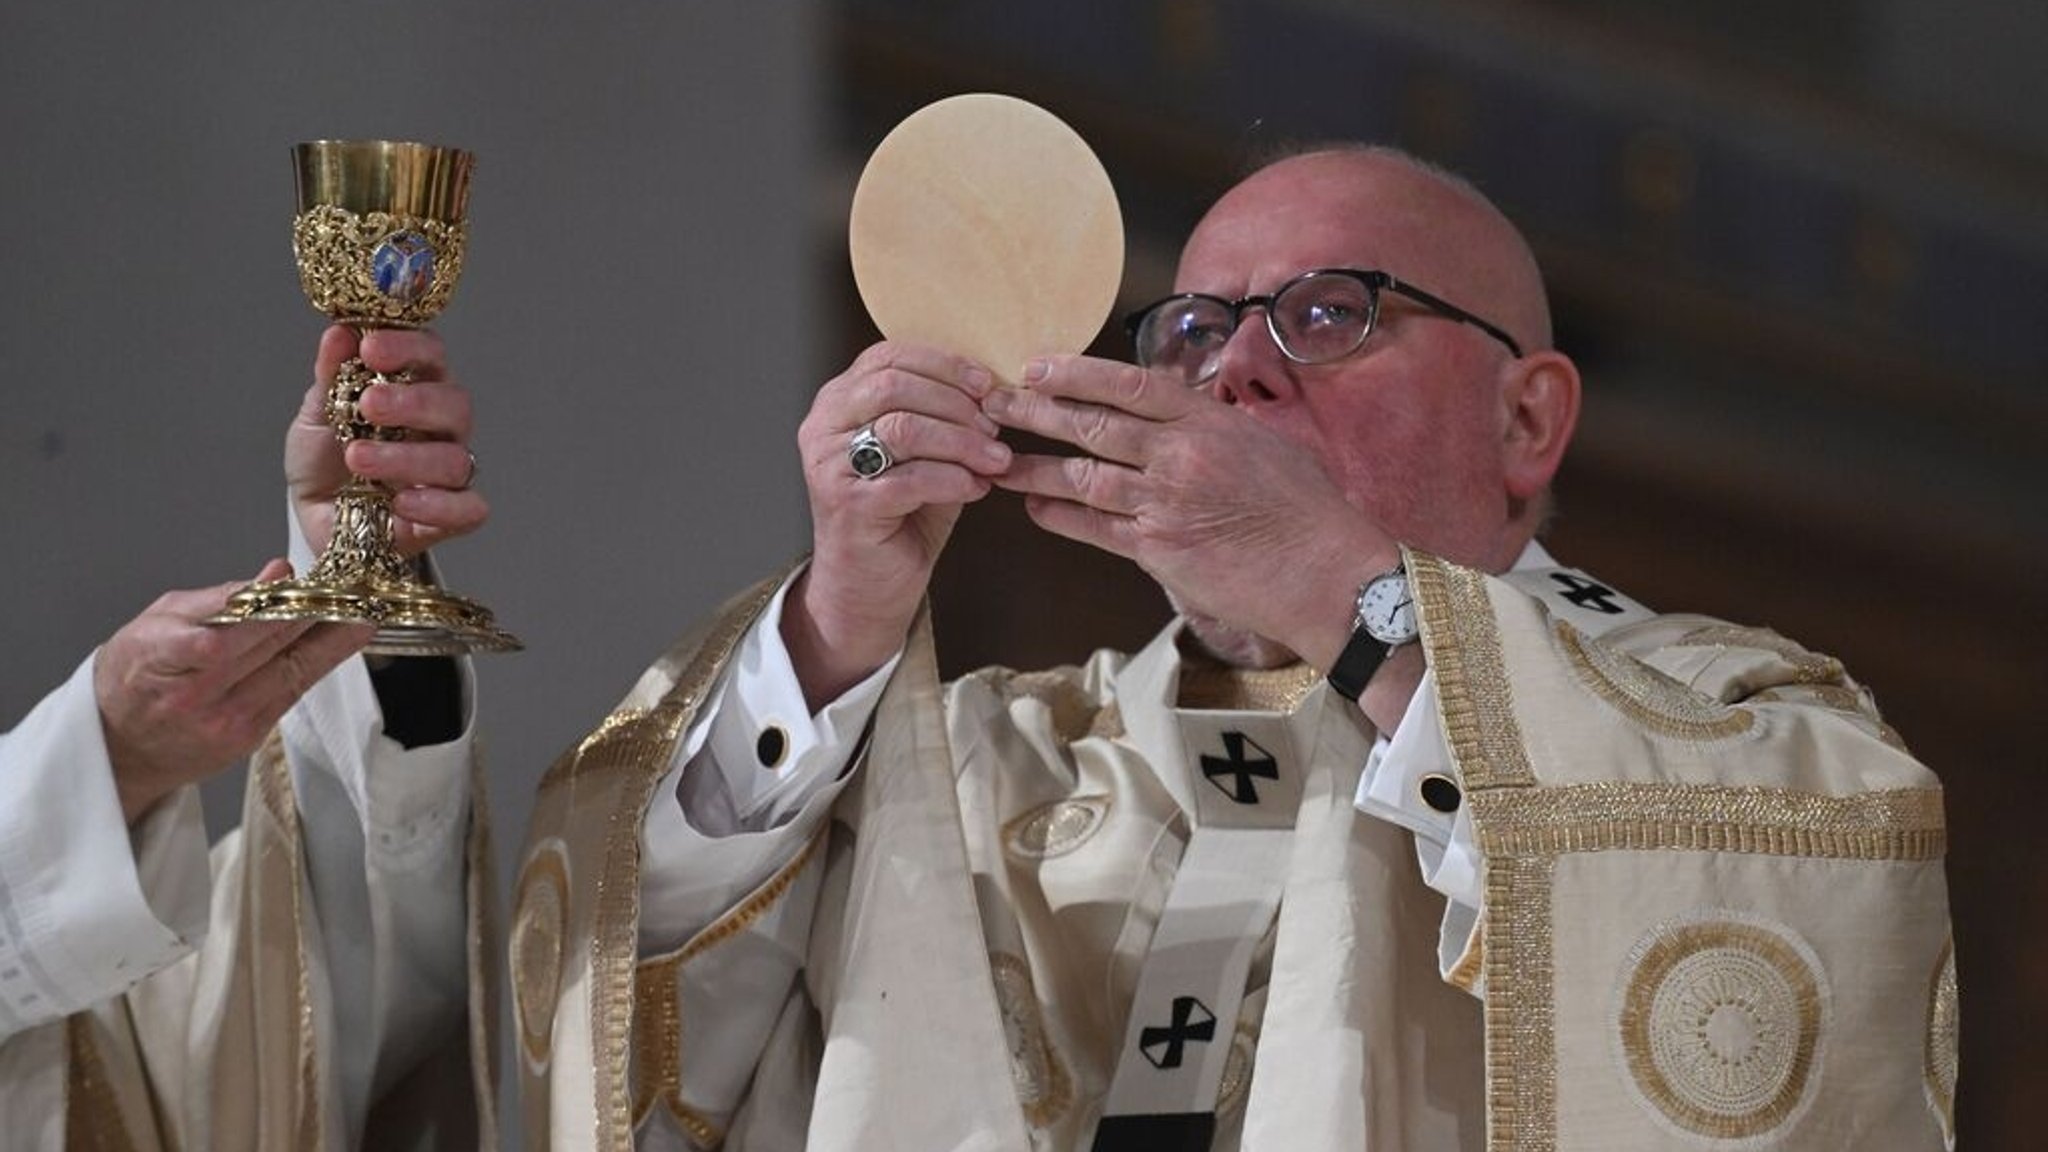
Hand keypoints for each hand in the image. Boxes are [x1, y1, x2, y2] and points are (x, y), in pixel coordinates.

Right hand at [94, 560, 373, 822]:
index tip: (299, 580)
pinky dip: (318, 663)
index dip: (270, 604)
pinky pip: (292, 692)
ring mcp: (223, 721)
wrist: (121, 745)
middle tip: (347, 587)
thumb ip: (219, 599)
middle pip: (267, 647)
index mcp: (158, 656)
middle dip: (312, 614)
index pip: (226, 629)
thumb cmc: (136, 673)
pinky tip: (340, 640)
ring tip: (357, 610)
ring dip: (329, 640)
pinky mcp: (247, 738)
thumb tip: (275, 574)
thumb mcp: (157, 622)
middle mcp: (192, 694)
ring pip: (290, 670)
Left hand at [287, 325, 487, 557]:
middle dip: (413, 402)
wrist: (314, 517)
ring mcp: (445, 474)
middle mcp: (438, 428)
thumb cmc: (323, 460)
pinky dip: (439, 506)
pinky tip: (400, 503)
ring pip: (455, 459)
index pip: (431, 355)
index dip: (408, 347)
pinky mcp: (447, 517)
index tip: (370, 348)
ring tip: (358, 458)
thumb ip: (331, 376)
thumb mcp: (316, 414)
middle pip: (455, 404)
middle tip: (368, 406)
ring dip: (406, 457)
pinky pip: (469, 509)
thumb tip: (340, 333)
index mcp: (413, 389)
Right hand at [786, 342, 1009, 706]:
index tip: (987, 384)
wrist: (869, 586)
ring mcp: (829, 466)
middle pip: (894, 385)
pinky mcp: (847, 505)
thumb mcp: (926, 454)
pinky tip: (977, 489)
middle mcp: (823, 426)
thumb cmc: (901, 515)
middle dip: (956, 403)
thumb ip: (945, 417)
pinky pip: (910, 478)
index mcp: (839, 401)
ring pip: (902, 427)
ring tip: (995, 460)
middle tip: (996, 427)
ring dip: (961, 441)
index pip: (890, 356)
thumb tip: (995, 391)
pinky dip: (953, 479)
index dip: (944, 364)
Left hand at [983, 355, 1396, 669]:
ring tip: (994, 461)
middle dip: (1035, 412)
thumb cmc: (1308, 511)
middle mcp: (1181, 455)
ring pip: (1082, 476)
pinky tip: (1033, 509)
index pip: (1129, 385)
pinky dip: (1059, 517)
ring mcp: (1166, 503)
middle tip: (992, 403)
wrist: (1326, 573)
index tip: (1037, 367)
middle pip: (1092, 425)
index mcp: (1208, 422)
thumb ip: (1214, 427)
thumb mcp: (1265, 445)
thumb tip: (1180, 414)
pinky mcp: (1159, 551)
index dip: (1076, 374)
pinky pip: (1095, 529)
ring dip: (1033, 468)